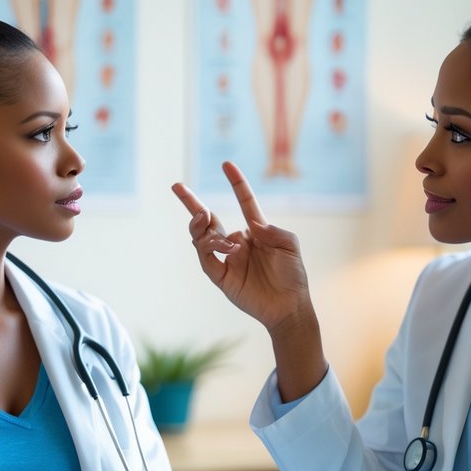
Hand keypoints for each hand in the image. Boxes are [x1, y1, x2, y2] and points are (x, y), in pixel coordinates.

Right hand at [171, 161, 312, 336]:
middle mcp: (237, 242)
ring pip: (203, 238)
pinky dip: (210, 249)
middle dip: (191, 203)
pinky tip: (225, 246)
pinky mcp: (221, 277)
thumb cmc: (293, 276)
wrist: (289, 306)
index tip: (227, 164)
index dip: (236, 183)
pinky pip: (207, 260)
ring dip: (203, 228)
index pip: (244, 202)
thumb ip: (273, 231)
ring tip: (206, 218)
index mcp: (255, 231)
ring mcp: (227, 259)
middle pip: (208, 220)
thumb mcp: (290, 246)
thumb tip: (248, 225)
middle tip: (177, 187)